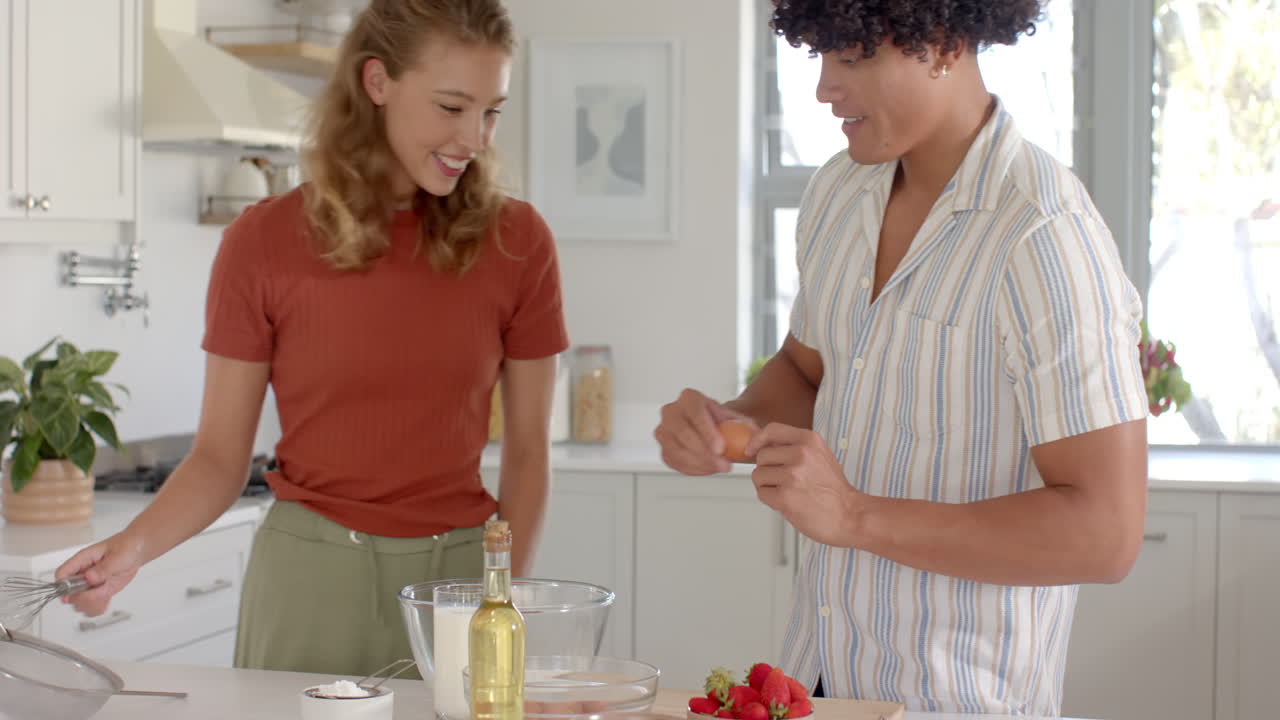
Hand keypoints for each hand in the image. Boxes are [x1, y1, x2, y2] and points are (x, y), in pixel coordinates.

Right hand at [55, 532, 144, 616]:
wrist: (136, 551)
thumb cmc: (127, 547)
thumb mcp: (119, 556)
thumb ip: (104, 568)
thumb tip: (89, 577)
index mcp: (84, 559)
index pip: (62, 573)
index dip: (62, 586)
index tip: (70, 596)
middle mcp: (83, 573)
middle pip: (68, 592)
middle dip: (81, 599)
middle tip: (97, 595)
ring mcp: (90, 584)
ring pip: (78, 602)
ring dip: (90, 605)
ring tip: (104, 598)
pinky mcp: (98, 591)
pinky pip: (90, 605)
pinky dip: (97, 608)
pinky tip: (106, 602)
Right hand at [654, 388, 757, 474]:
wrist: (715, 430)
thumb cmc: (728, 423)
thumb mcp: (740, 421)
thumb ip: (748, 428)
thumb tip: (753, 440)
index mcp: (689, 397)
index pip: (695, 411)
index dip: (707, 431)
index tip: (721, 449)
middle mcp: (671, 410)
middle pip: (682, 431)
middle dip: (703, 452)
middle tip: (724, 466)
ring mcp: (663, 430)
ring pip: (675, 450)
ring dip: (699, 463)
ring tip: (721, 468)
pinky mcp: (662, 448)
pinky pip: (674, 462)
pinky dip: (693, 469)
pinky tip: (710, 469)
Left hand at [746, 423, 863, 546]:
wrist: (850, 515)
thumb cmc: (834, 490)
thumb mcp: (820, 455)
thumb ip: (794, 447)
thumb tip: (763, 445)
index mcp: (809, 440)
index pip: (771, 430)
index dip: (757, 441)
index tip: (751, 450)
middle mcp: (801, 454)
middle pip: (761, 456)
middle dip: (767, 470)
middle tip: (784, 482)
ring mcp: (793, 475)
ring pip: (758, 476)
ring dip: (767, 487)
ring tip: (788, 492)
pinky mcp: (786, 496)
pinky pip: (762, 494)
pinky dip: (770, 500)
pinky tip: (788, 502)